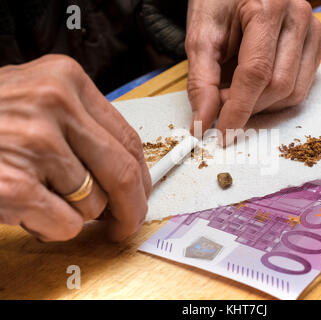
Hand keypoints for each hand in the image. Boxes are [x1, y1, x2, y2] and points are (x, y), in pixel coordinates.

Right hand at [0, 55, 150, 241]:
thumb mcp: (36, 101)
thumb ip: (80, 127)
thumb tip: (124, 171)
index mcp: (66, 80)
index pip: (127, 138)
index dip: (142, 175)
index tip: (142, 194)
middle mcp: (54, 106)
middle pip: (123, 173)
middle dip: (132, 208)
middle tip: (127, 223)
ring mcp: (34, 145)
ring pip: (93, 203)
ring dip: (75, 213)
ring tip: (42, 196)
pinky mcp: (14, 186)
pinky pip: (66, 225)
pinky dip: (53, 228)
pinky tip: (29, 210)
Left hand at [185, 0, 320, 142]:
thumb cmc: (218, 1)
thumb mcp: (201, 35)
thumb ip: (201, 81)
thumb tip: (204, 121)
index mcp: (268, 8)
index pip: (256, 73)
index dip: (238, 109)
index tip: (223, 133)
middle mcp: (298, 17)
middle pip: (278, 86)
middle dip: (248, 106)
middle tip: (220, 102)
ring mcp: (312, 31)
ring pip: (294, 92)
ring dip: (262, 105)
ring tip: (236, 92)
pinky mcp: (315, 44)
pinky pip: (301, 86)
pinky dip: (275, 97)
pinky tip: (255, 86)